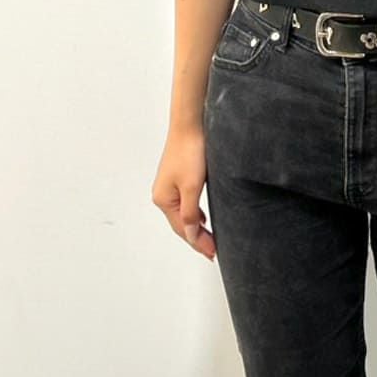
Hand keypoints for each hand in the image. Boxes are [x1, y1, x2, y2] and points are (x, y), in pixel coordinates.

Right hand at [151, 123, 215, 261]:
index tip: (212, 253)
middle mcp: (163, 193)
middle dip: (197, 237)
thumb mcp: (192, 187)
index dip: (198, 243)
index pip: (182, 229)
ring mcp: (170, 184)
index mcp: (163, 199)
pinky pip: (186, 201)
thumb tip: (191, 235)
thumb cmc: (190, 151)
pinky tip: (204, 216)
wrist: (191, 123)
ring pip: (184, 212)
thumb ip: (190, 214)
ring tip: (210, 239)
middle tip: (213, 250)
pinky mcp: (179, 175)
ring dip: (197, 225)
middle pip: (181, 223)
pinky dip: (195, 212)